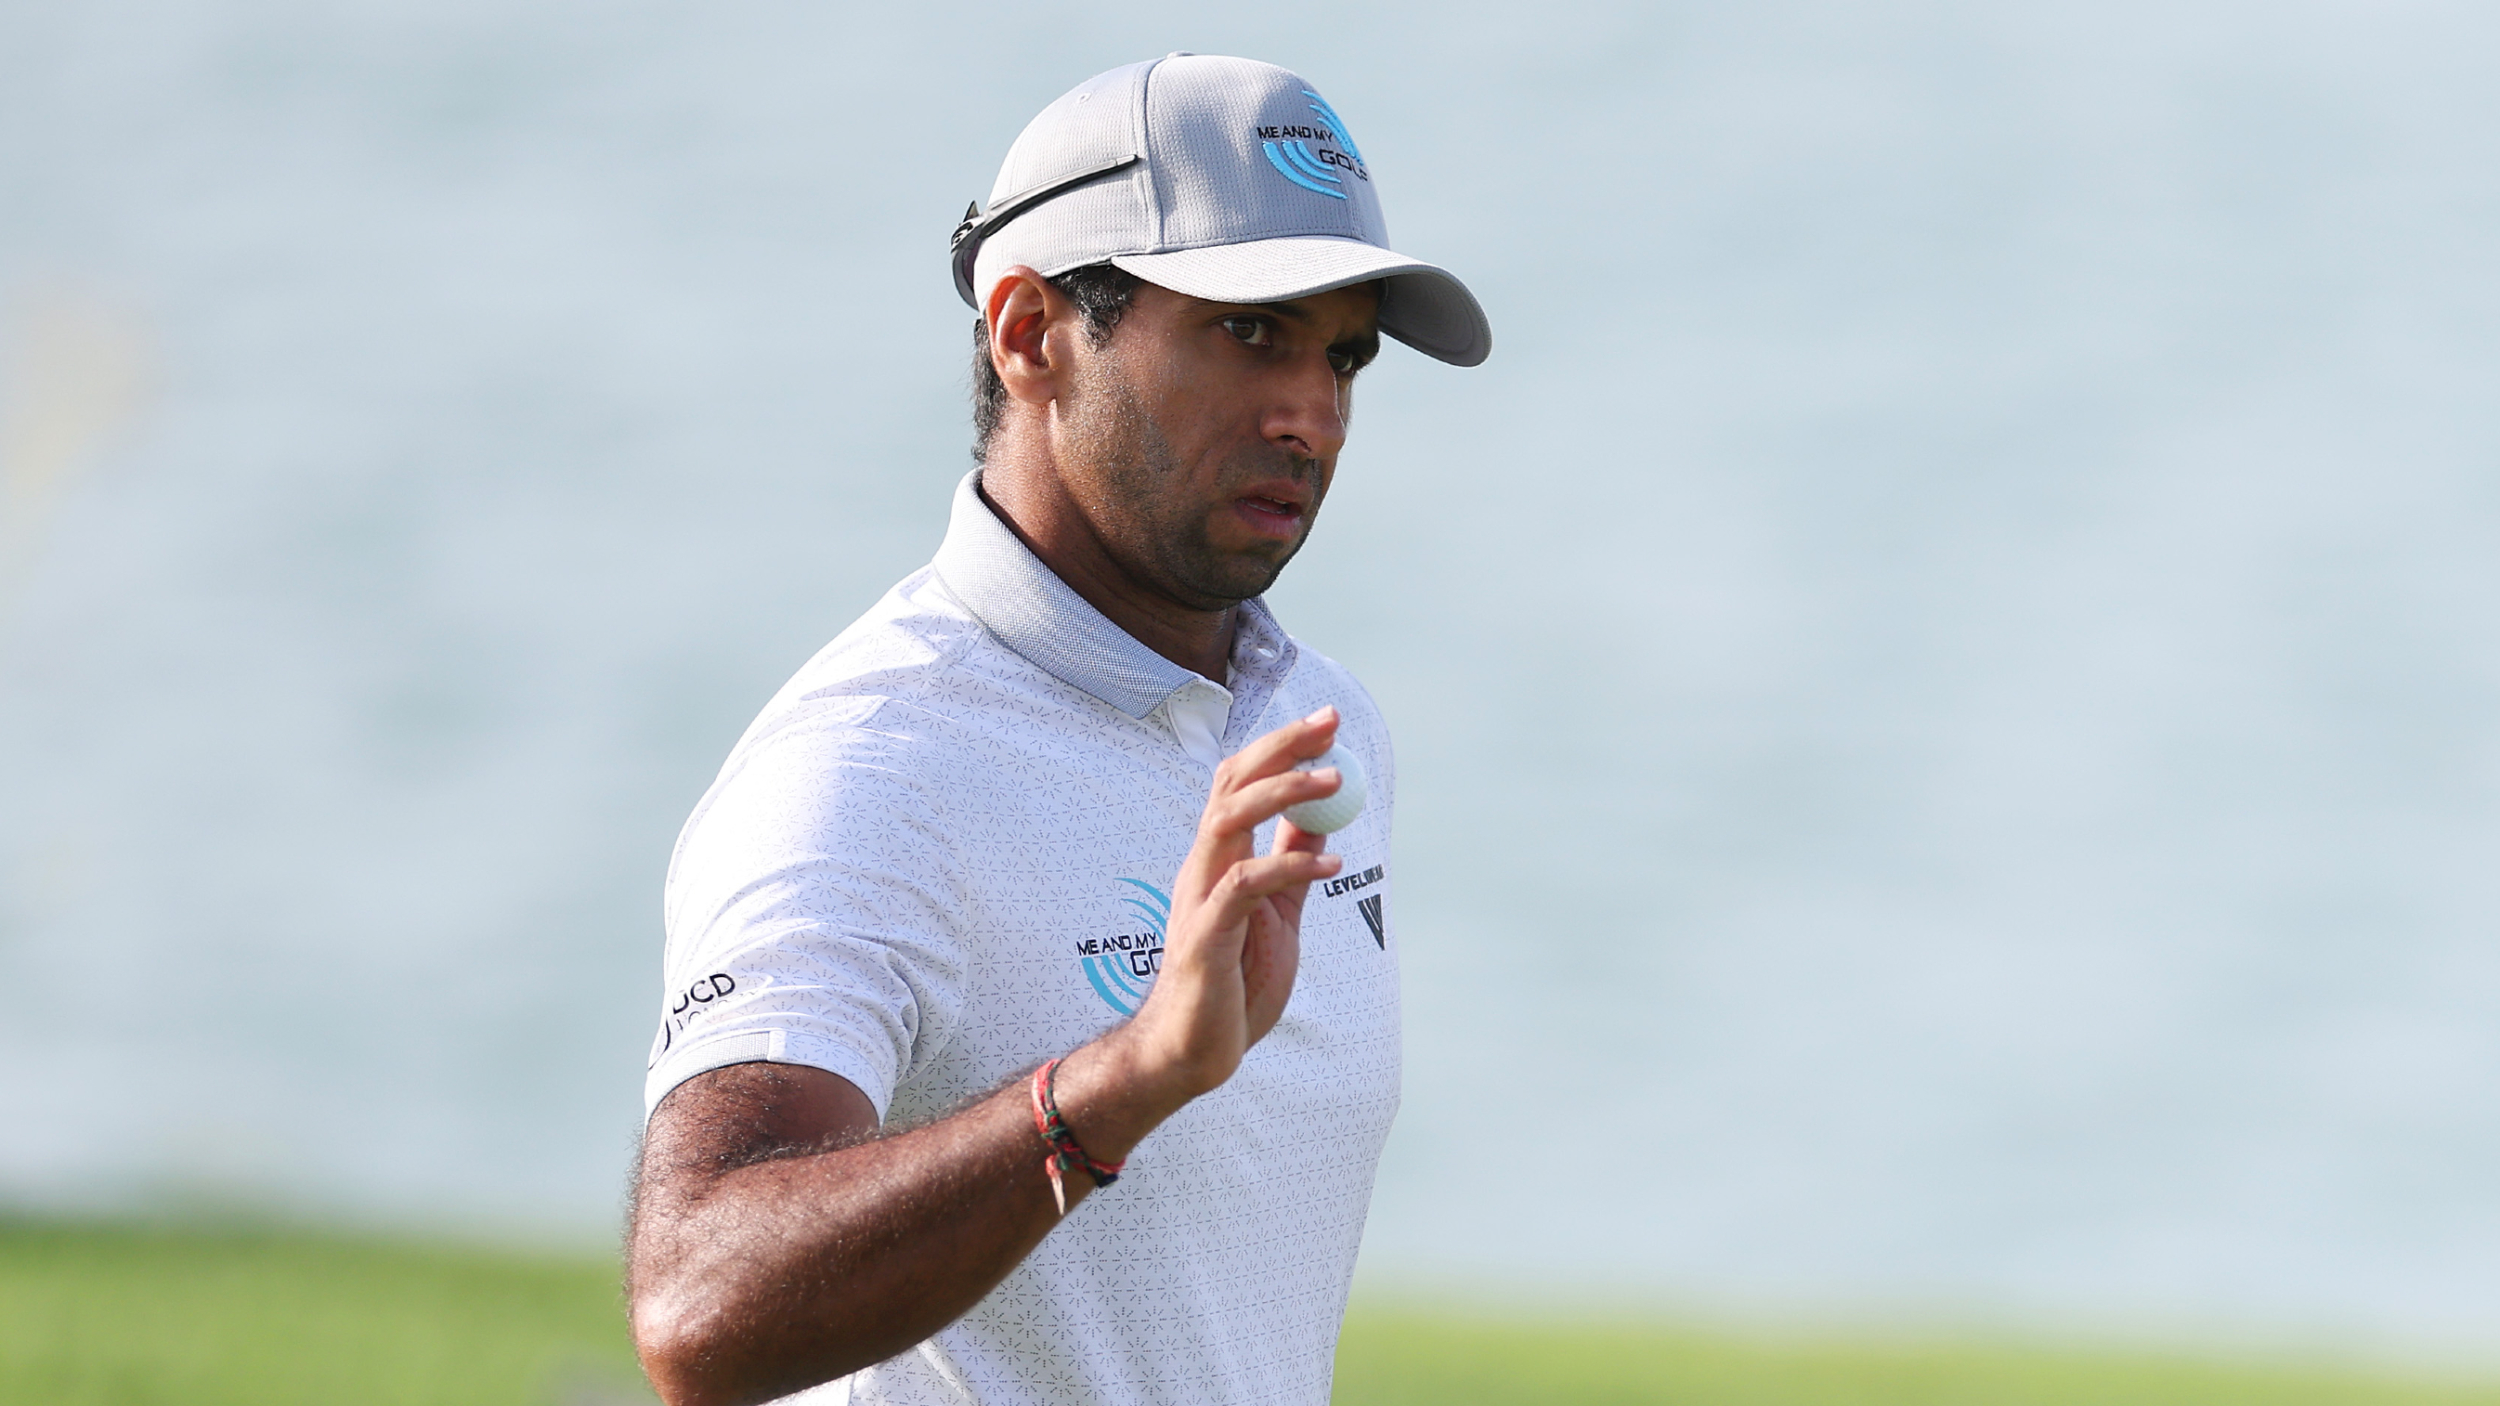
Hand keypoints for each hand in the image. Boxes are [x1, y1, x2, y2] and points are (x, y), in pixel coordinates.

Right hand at [1127, 706, 1347, 1097]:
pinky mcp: (1207, 936)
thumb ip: (1293, 864)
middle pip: (1233, 785)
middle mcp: (1202, 866)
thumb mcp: (1278, 913)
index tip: (1325, 722)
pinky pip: (1245, 886)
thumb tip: (1322, 815)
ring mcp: (1200, 898)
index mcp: (1217, 858)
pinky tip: (1331, 865)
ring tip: (1332, 780)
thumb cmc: (1232, 983)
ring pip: (1228, 821)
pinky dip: (1289, 868)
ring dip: (1283, 794)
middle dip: (1281, 748)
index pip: (1240, 782)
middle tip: (1328, 726)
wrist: (1194, 1050)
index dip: (1281, 746)